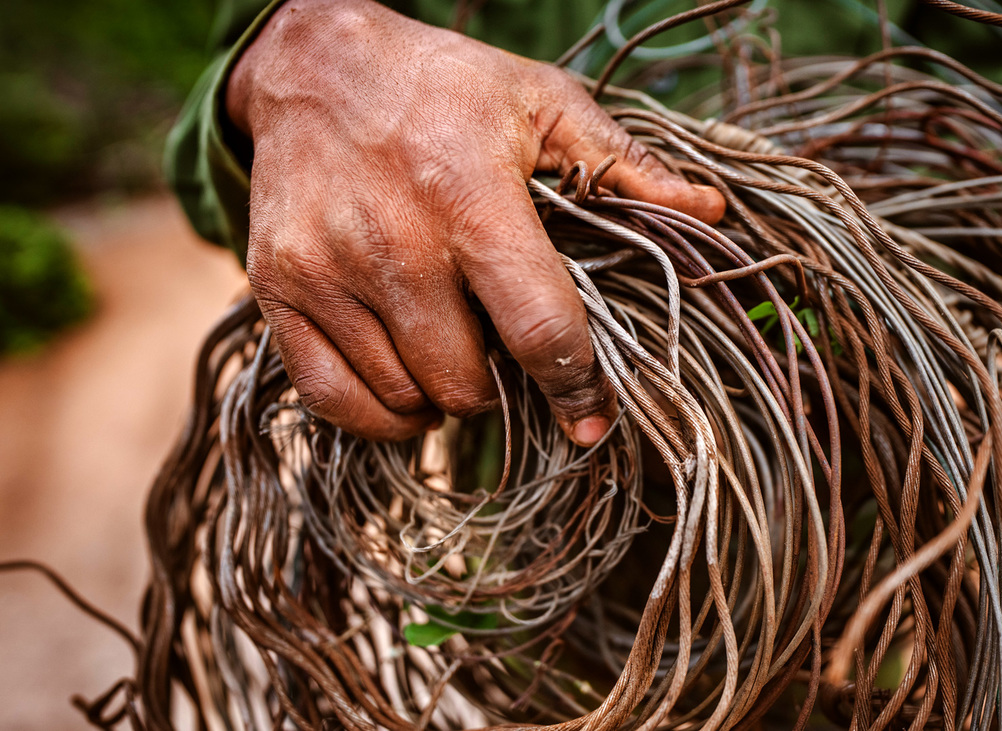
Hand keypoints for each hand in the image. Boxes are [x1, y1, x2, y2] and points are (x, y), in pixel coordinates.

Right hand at [227, 0, 724, 442]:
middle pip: (467, 383)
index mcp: (473, 200)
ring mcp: (327, 272)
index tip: (591, 420)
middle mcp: (395, 244)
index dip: (574, 386)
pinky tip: (404, 384)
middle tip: (504, 348)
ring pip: (405, 399)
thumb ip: (627, 166)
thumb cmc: (446, 89)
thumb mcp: (544, 104)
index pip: (536, 327)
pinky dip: (379, 413)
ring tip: (455, 352)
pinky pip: (332, 400)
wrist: (313, 66)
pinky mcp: (280, 291)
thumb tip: (711, 213)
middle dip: (502, 386)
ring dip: (443, 398)